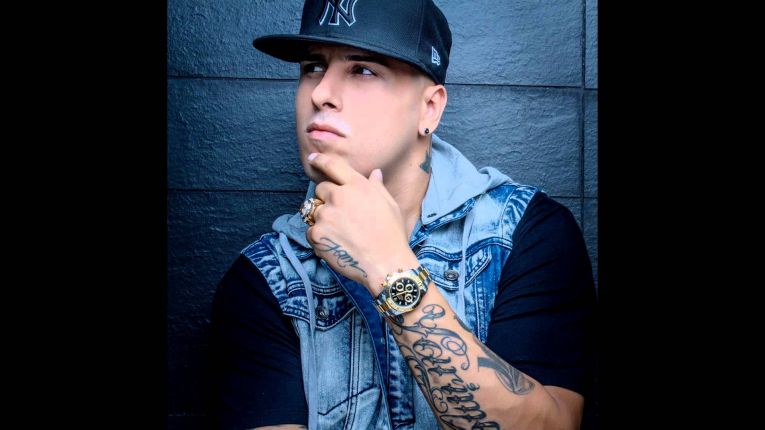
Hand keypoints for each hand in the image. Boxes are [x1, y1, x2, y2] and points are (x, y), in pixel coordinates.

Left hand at [305, 153, 418, 294]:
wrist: (386, 264)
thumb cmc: (392, 235)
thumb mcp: (390, 205)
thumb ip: (377, 187)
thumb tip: (374, 173)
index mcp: (357, 186)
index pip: (332, 165)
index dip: (320, 160)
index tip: (313, 159)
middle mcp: (339, 196)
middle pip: (321, 189)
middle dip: (327, 199)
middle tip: (341, 215)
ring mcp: (326, 215)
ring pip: (315, 211)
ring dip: (323, 219)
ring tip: (342, 233)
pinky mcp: (317, 234)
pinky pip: (312, 231)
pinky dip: (320, 237)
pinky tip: (337, 244)